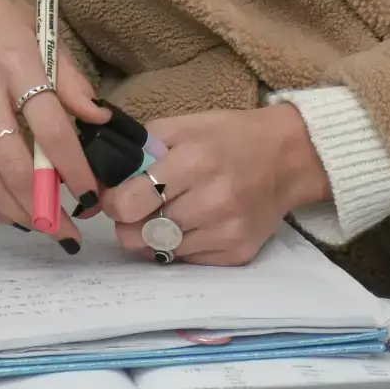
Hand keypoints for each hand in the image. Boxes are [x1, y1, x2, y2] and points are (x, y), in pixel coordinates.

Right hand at [0, 0, 110, 242]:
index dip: (72, 167)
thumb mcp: (42, 33)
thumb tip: (99, 118)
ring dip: (17, 212)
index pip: (49, 126)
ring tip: (45, 228)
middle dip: (45, 204)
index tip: (91, 192)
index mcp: (15, 63)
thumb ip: (70, 79)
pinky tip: (9, 214)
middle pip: (14, 163)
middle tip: (70, 228)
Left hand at [98, 106, 329, 265]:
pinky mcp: (237, 254)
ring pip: (160, 252)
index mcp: (193, 163)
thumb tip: (101, 183)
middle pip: (139, 234)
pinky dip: (180, 246)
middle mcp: (211, 202)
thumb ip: (139, 150)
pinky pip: (187, 261)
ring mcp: (226, 232)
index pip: (130, 203)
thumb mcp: (182, 126)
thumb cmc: (228, 137)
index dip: (114, 202)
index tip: (117, 196)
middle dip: (129, 223)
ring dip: (154, 236)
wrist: (288, 158)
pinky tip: (192, 224)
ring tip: (168, 213)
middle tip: (139, 208)